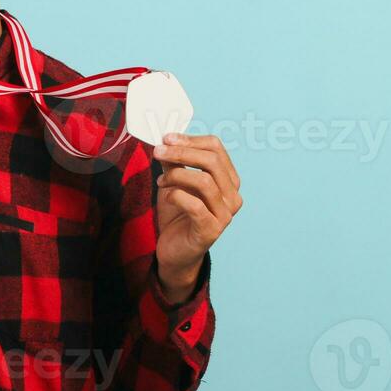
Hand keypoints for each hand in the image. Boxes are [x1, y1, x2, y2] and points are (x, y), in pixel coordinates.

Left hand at [151, 132, 241, 298]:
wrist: (176, 252)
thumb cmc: (178, 216)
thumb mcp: (175, 183)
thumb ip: (174, 163)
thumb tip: (165, 141)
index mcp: (228, 180)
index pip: (216, 148)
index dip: (190, 140)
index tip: (166, 138)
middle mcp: (232, 196)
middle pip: (212, 161)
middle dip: (181, 153)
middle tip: (158, 151)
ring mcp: (225, 214)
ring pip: (204, 181)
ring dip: (176, 175)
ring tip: (160, 180)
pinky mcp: (212, 230)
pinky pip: (194, 204)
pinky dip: (175, 195)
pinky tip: (166, 197)